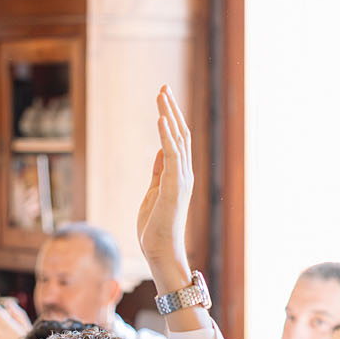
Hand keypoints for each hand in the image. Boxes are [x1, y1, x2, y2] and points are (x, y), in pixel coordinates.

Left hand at [136, 86, 194, 293]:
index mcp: (179, 175)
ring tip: (161, 94)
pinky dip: (167, 135)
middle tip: (163, 87)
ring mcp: (182, 179)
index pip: (178, 140)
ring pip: (178, 139)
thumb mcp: (154, 193)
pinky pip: (172, 155)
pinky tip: (161, 118)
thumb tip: (160, 151)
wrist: (160, 251)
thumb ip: (159, 172)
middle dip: (171, 109)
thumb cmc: (156, 228)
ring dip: (169, 114)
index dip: (171, 117)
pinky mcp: (174, 186)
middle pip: (180, 133)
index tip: (163, 98)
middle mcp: (185, 174)